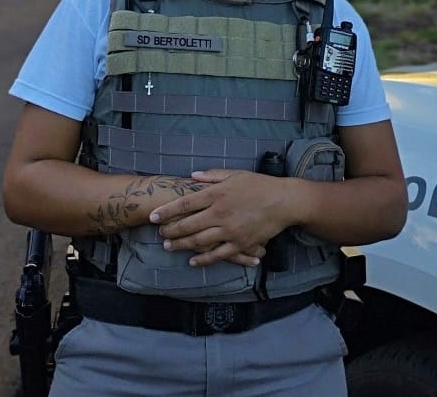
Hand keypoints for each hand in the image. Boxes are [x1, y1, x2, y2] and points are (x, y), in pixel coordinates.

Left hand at [149, 169, 289, 267]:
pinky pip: (218, 255)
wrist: (284, 202)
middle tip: (159, 234)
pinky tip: (193, 261)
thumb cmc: (259, 185)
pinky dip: (204, 259)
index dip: (167, 211)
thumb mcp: (236, 174)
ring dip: (182, 245)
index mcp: (217, 194)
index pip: (185, 204)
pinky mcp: (240, 243)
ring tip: (169, 247)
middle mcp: (220, 213)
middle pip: (188, 225)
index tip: (153, 216)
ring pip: (199, 241)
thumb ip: (212, 176)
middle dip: (170, 231)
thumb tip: (192, 176)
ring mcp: (230, 230)